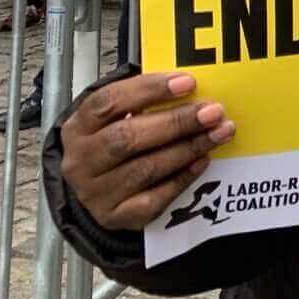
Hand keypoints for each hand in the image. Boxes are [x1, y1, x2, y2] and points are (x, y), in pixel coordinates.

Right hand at [59, 72, 235, 230]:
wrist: (98, 192)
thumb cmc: (115, 145)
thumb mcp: (118, 119)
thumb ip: (145, 101)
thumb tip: (191, 85)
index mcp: (79, 127)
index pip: (108, 102)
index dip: (149, 90)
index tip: (187, 82)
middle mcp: (81, 160)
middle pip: (127, 137)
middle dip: (176, 122)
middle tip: (212, 112)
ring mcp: (94, 192)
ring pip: (144, 168)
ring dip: (188, 148)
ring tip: (219, 133)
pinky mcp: (114, 216)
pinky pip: (154, 198)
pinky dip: (182, 178)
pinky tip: (202, 161)